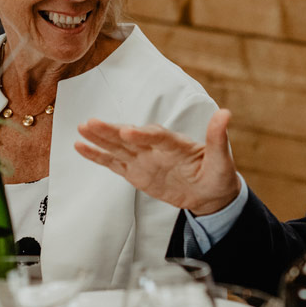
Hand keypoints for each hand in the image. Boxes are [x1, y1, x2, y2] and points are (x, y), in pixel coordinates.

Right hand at [75, 109, 241, 214]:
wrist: (210, 193)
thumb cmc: (217, 173)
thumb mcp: (222, 160)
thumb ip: (218, 138)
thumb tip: (225, 114)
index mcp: (176, 144)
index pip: (158, 137)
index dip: (144, 134)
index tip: (129, 132)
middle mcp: (155, 148)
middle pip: (130, 138)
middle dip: (111, 131)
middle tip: (92, 123)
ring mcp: (143, 159)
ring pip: (118, 147)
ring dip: (100, 139)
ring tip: (82, 128)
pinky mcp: (135, 172)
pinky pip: (113, 163)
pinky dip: (97, 156)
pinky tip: (80, 146)